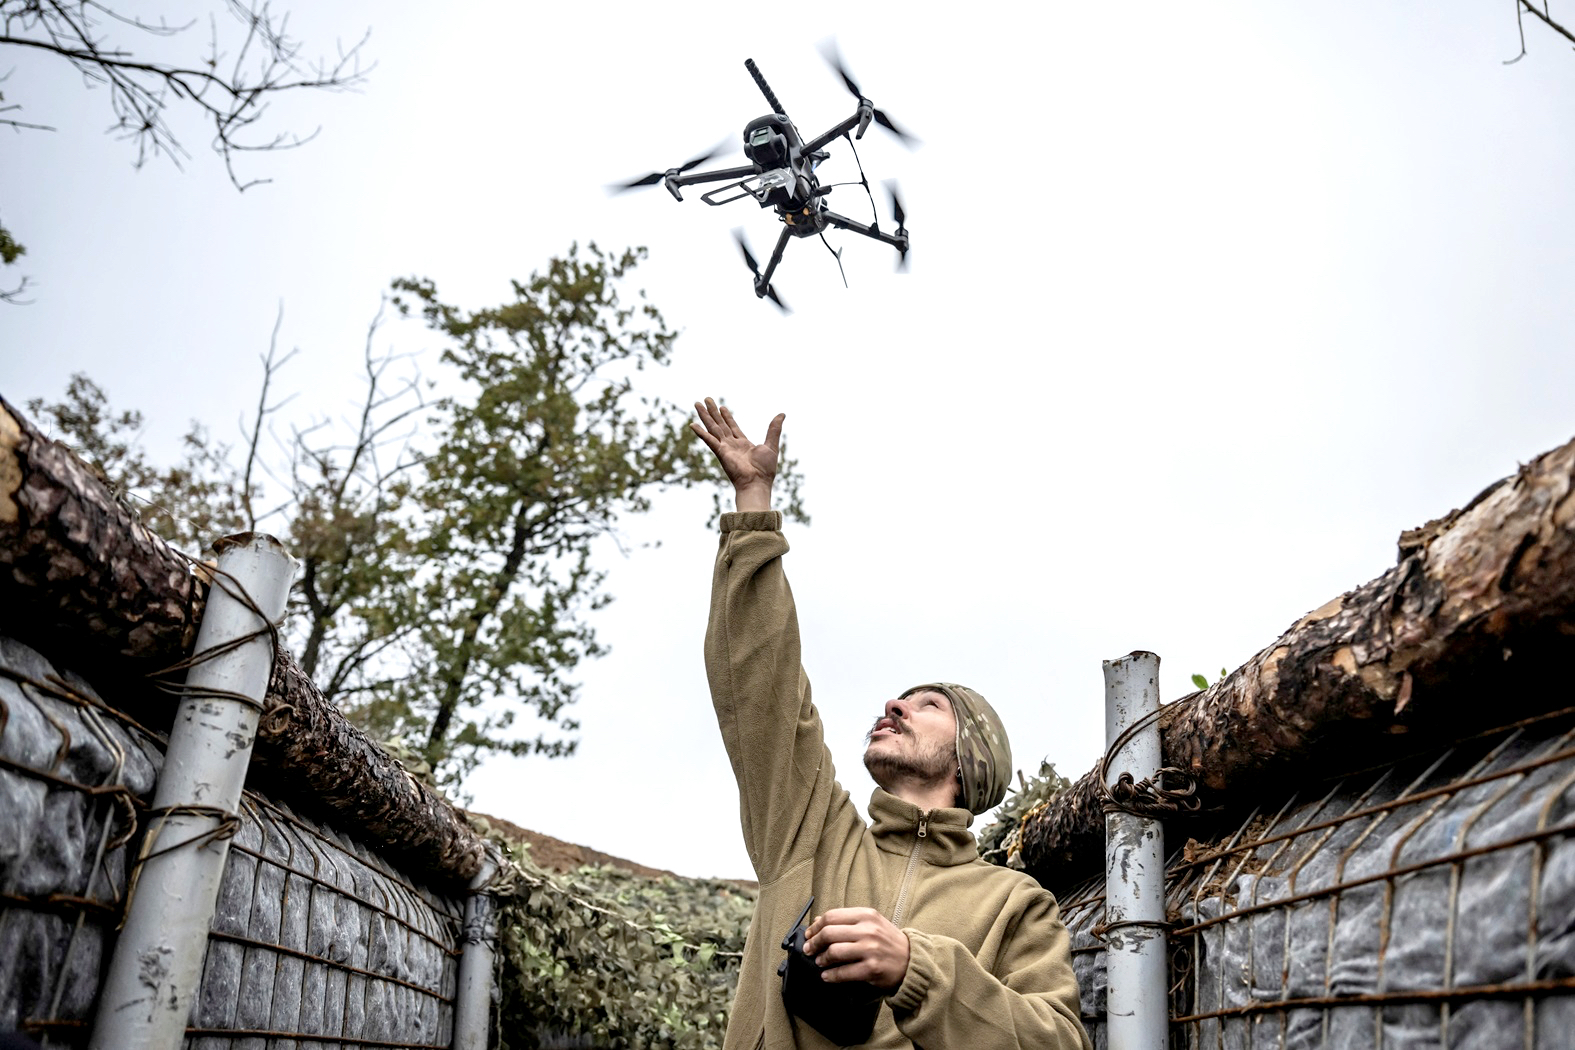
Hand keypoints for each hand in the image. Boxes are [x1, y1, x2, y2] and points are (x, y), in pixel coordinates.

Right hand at [690, 397, 783, 512]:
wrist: (757, 483)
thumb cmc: (765, 469)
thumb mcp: (771, 445)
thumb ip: (774, 429)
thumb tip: (782, 414)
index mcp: (743, 444)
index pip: (732, 427)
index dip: (727, 416)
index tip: (722, 407)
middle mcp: (732, 445)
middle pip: (720, 424)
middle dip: (713, 412)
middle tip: (706, 399)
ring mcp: (724, 448)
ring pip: (713, 428)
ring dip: (705, 416)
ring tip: (697, 404)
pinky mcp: (720, 452)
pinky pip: (709, 440)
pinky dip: (700, 433)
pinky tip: (692, 425)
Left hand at [802, 907, 910, 992]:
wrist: (912, 960)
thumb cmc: (889, 942)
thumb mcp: (872, 923)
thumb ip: (848, 921)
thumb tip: (818, 923)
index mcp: (866, 915)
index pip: (832, 916)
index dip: (816, 926)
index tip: (809, 934)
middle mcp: (868, 930)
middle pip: (829, 933)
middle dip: (814, 943)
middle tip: (809, 950)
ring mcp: (870, 949)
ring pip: (834, 952)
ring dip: (821, 959)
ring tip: (819, 962)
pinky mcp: (871, 969)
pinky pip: (843, 972)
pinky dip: (831, 975)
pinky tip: (826, 976)